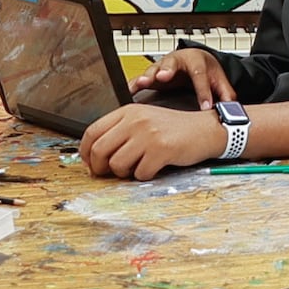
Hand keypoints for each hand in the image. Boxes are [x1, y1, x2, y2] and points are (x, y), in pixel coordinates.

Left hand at [81, 102, 229, 180]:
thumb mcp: (143, 120)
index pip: (92, 132)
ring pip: (117, 165)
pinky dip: (144, 175)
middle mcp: (135, 120)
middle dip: (100, 168)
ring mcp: (148, 135)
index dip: (85, 152)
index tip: (89, 163)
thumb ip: (120, 132)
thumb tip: (95, 157)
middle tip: (108, 173)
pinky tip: (154, 167)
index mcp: (127, 112)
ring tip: (137, 167)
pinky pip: (140, 173)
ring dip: (124, 173)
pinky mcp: (161, 150)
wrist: (204, 130)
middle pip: (99, 150)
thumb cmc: (173, 129)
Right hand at [131, 46, 234, 107]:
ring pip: (154, 68)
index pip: (200, 75)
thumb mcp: (219, 80)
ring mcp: (163, 66)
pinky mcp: (152, 75)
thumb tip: (232, 107)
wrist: (195, 60)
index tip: (205, 106)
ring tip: (143, 82)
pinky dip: (135, 84)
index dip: (202, 91)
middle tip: (163, 77)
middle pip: (172, 64)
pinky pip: (141, 78)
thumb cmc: (206, 70)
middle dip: (167, 70)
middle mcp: (178, 60)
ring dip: (148, 75)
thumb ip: (225, 93)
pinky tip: (129, 90)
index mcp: (197, 61)